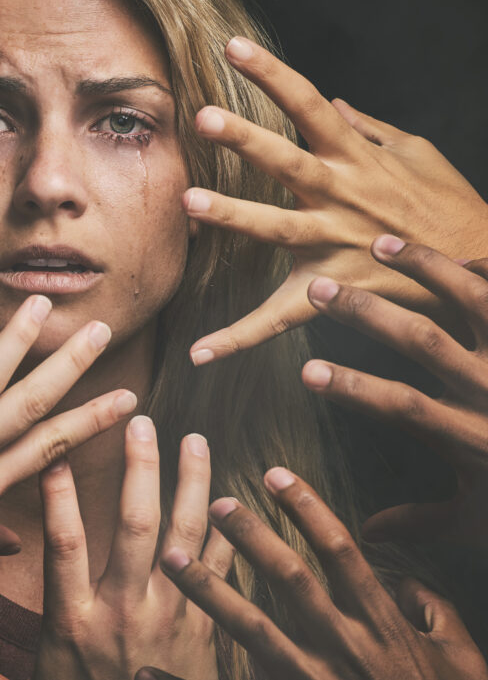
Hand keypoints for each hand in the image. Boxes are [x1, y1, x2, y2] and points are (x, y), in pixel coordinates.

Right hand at [0, 423, 234, 679]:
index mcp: (75, 625)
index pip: (63, 545)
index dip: (57, 496)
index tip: (54, 451)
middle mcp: (126, 614)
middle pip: (134, 526)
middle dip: (138, 468)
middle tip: (140, 422)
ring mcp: (172, 620)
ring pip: (185, 539)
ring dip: (190, 485)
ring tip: (193, 439)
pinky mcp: (207, 631)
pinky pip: (222, 573)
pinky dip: (228, 534)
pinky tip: (232, 497)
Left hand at [161, 469, 487, 679]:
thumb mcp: (461, 661)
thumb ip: (437, 614)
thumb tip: (409, 582)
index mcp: (381, 627)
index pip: (340, 553)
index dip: (307, 509)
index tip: (273, 472)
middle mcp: (345, 649)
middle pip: (291, 582)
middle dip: (253, 538)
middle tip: (216, 500)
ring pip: (254, 631)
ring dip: (210, 591)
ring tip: (171, 557)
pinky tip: (145, 671)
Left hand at [183, 36, 487, 364]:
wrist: (480, 270)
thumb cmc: (448, 206)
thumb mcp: (417, 153)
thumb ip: (369, 126)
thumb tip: (333, 100)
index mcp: (356, 157)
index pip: (309, 103)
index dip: (273, 72)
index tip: (233, 46)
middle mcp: (341, 195)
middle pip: (288, 161)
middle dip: (247, 138)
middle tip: (203, 117)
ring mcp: (335, 243)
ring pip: (277, 227)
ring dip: (233, 215)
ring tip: (188, 203)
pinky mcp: (332, 290)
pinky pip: (278, 317)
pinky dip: (238, 336)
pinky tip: (198, 352)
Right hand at [302, 238, 487, 546]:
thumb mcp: (481, 522)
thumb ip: (424, 523)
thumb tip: (368, 533)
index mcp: (471, 436)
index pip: (400, 406)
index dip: (352, 387)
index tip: (307, 371)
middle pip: (422, 340)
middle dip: (365, 313)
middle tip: (319, 289)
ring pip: (471, 299)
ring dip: (423, 268)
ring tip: (380, 244)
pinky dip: (483, 270)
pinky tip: (457, 259)